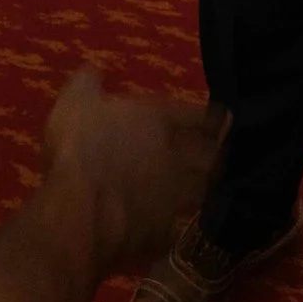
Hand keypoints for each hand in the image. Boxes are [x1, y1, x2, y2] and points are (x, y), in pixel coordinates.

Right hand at [42, 69, 228, 268]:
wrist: (80, 207)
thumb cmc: (78, 146)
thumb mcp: (75, 103)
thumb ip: (88, 84)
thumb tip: (94, 69)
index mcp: (158, 121)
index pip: (198, 116)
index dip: (213, 117)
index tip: (226, 118)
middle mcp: (174, 157)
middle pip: (209, 156)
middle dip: (217, 156)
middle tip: (222, 156)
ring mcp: (171, 197)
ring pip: (200, 194)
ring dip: (204, 192)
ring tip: (206, 191)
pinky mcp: (160, 232)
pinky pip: (173, 232)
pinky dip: (174, 231)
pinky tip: (172, 231)